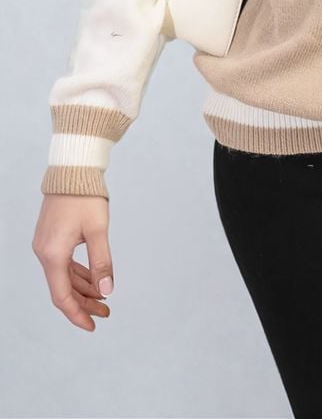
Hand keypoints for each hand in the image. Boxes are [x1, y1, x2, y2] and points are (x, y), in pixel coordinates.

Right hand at [32, 195, 113, 330]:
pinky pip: (63, 264)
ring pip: (63, 277)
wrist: (72, 169)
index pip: (62, 296)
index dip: (77, 314)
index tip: (93, 324)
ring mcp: (46, 245)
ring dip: (82, 288)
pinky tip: (92, 278)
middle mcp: (44, 253)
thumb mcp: (98, 230)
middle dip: (84, 302)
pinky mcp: (50, 238)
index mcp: (53, 254)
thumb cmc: (84, 195)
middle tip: (106, 310)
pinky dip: (77, 274)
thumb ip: (101, 262)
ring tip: (103, 296)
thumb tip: (106, 289)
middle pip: (63, 289)